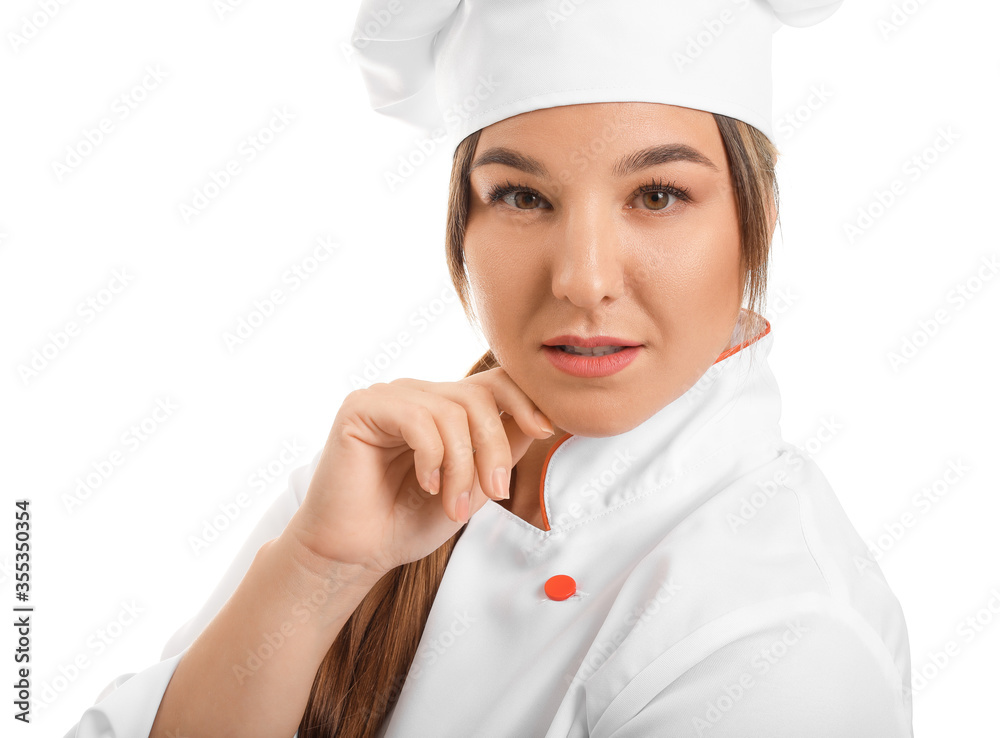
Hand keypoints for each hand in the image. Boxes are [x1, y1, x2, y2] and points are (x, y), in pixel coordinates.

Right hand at [284, 368, 554, 578]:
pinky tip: (426, 485)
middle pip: (478, 397)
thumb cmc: (406, 522)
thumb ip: (499, 452)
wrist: (354, 554)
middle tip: (495, 494)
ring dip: (462, 466)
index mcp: (441, 408)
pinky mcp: (361, 408)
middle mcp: (416, 395)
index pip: (491, 382)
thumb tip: (540, 421)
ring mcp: (388, 397)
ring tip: (453, 506)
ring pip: (451, 411)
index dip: (524, 399)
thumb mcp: (471, 487)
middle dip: (494, 448)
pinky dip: (432, 457)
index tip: (546, 430)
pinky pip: (417, 418)